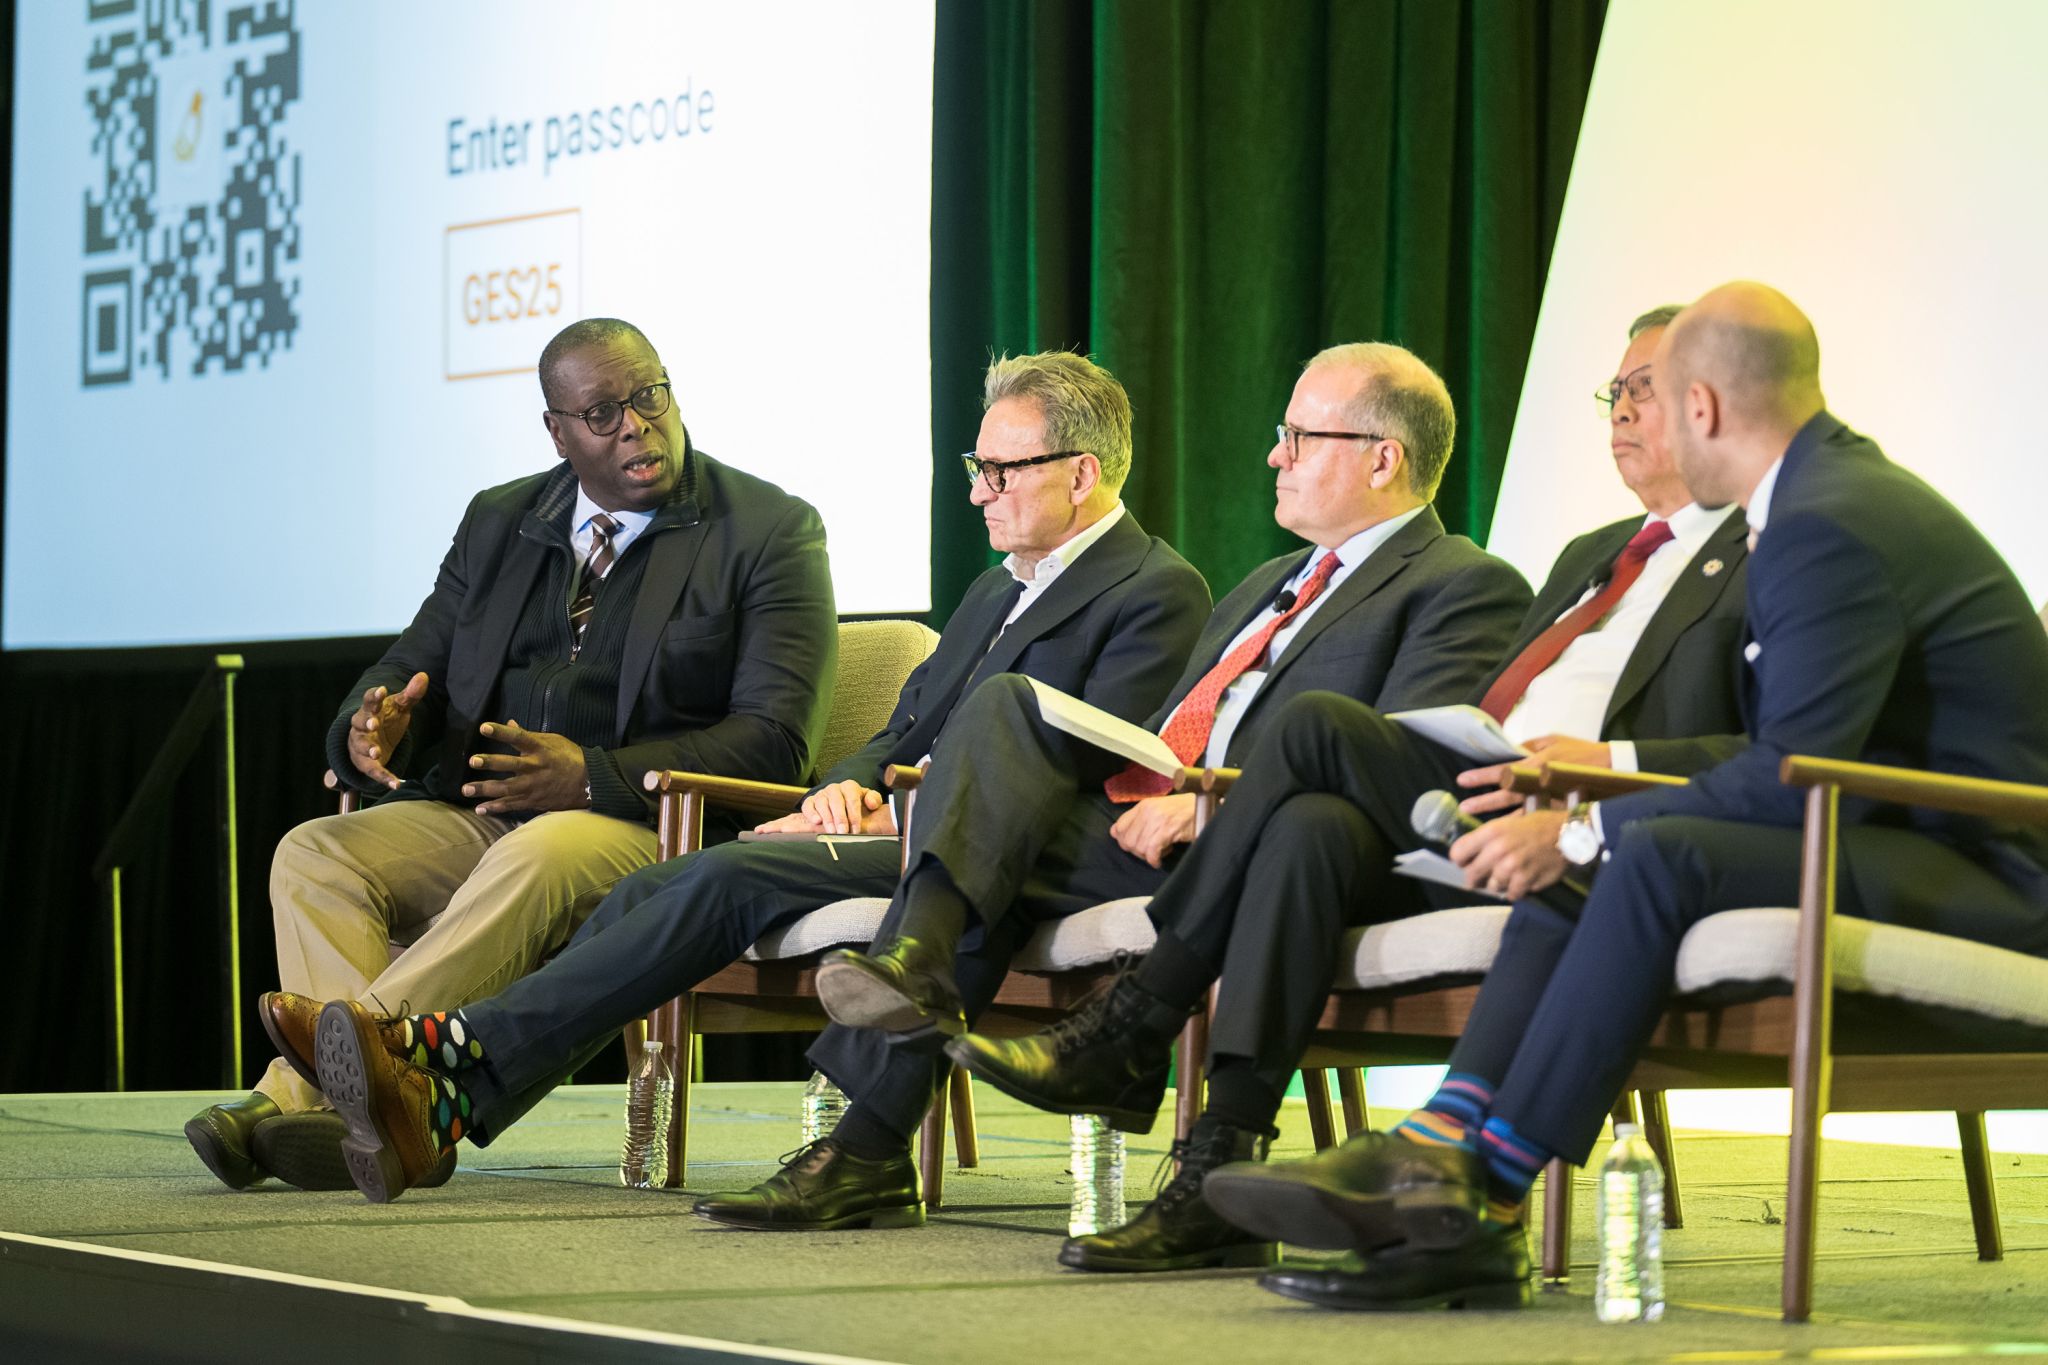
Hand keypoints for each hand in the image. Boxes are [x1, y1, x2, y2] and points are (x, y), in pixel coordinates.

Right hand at [346, 672, 429, 788]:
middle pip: (359, 724)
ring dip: (368, 750)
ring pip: (361, 748)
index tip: (381, 690)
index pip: (369, 700)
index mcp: (370, 710)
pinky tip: (396, 784)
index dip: (373, 696)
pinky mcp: (367, 764)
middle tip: (373, 724)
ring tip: (377, 752)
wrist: (373, 740)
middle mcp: (361, 728)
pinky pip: (374, 771)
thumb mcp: (399, 706)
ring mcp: (361, 746)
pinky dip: (384, 778)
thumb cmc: (386, 719)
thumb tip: (423, 675)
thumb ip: (410, 694)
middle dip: (365, 724)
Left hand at [462, 720, 589, 814]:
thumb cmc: (570, 757)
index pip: (518, 737)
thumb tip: (510, 724)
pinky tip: (480, 809)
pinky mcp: (534, 801)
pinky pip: (512, 805)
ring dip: (485, 789)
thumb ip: (529, 735)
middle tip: (473, 761)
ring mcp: (534, 786)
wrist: (590, 783)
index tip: (484, 727)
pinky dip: (496, 808)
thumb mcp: (553, 740)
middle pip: (509, 764)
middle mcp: (535, 767)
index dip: (501, 732)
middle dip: (490, 763)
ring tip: (466, 790)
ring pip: (506, 788)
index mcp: (540, 748)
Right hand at [779, 780, 896, 835]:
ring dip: (827, 818)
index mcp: (849, 787)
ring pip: (822, 803)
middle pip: (836, 801)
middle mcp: (834, 789)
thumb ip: (874, 799)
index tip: (856, 829)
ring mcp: (821, 795)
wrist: (844, 808)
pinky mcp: (810, 802)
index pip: (852, 798)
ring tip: (831, 831)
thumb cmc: (858, 806)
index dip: (854, 814)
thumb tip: (871, 803)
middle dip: (840, 818)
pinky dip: (811, 814)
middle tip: (843, 832)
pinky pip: (807, 805)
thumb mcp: (869, 801)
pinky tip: (816, 822)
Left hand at [1109, 793, 1196, 868]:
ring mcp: (1157, 819)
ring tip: (1159, 852)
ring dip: (1147, 856)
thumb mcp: (1158, 809)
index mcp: (1143, 805)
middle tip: (1149, 852)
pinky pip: (1151, 851)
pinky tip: (1159, 861)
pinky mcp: (1167, 829)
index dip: (1124, 841)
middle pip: (1127, 840)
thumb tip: (1116, 833)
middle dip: (1137, 852)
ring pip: (1139, 847)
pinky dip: (1154, 860)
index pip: (1119, 826)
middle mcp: (1147, 811)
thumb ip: (1138, 819)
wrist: (1206, 805)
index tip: (1136, 846)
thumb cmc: (1184, 810)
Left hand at [1447, 808, 1569, 899]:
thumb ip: (1485, 838)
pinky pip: (1510, 894)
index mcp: (1491, 831)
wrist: (1568, 833)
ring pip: (1491, 887)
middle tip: (1483, 877)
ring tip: (1507, 876)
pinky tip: (1521, 881)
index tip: (1465, 863)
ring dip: (1497, 884)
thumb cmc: (1536, 825)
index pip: (1457, 853)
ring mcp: (1512, 867)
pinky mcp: (1526, 880)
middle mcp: (1498, 849)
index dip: (1460, 860)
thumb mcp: (1507, 823)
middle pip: (1471, 875)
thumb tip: (1464, 857)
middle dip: (1476, 877)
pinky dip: (1514, 891)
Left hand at [1453, 735, 1612, 815]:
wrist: (1613, 769)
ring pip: (1519, 812)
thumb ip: (1529, 745)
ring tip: (1479, 826)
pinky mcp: (1559, 811)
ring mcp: (1550, 799)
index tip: (1462, 780)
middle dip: (1484, 802)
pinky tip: (1506, 835)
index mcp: (1537, 762)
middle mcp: (1540, 782)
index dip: (1482, 776)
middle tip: (1464, 807)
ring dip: (1498, 819)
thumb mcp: (1554, 740)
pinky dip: (1521, 829)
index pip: (1503, 770)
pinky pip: (1536, 822)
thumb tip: (1508, 748)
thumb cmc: (1581, 751)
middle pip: (1507, 795)